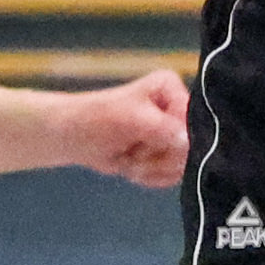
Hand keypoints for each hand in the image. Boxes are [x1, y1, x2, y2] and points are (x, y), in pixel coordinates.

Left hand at [53, 67, 188, 189]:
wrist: (73, 138)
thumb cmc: (96, 119)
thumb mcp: (130, 120)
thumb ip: (162, 128)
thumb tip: (188, 142)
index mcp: (171, 88)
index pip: (191, 122)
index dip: (170, 139)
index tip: (144, 140)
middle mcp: (177, 109)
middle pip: (189, 148)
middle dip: (157, 158)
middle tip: (133, 152)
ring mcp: (173, 133)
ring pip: (181, 166)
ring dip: (150, 169)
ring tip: (129, 158)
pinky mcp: (167, 154)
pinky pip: (171, 176)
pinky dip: (149, 177)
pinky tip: (132, 167)